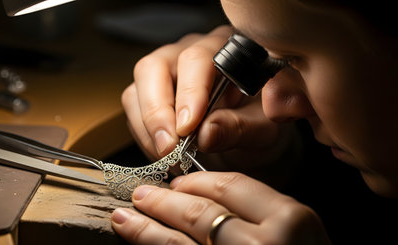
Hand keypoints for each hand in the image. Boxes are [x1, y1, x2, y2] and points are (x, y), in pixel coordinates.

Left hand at [111, 171, 330, 244]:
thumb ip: (263, 213)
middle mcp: (265, 241)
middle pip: (199, 211)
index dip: (196, 181)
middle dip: (163, 201)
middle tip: (141, 195)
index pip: (231, 186)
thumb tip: (204, 196)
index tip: (177, 182)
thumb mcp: (300, 234)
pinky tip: (138, 241)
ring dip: (146, 227)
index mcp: (291, 218)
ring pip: (180, 241)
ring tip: (125, 217)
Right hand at [122, 25, 293, 166]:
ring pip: (138, 87)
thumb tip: (206, 134)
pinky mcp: (151, 91)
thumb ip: (241, 128)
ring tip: (168, 156)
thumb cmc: (259, 124)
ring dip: (147, 126)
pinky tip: (164, 153)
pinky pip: (133, 107)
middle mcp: (190, 53)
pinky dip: (144, 134)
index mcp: (226, 50)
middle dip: (157, 111)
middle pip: (154, 67)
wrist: (248, 135)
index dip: (190, 92)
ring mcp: (167, 70)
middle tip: (168, 148)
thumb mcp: (263, 129)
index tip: (188, 128)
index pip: (197, 59)